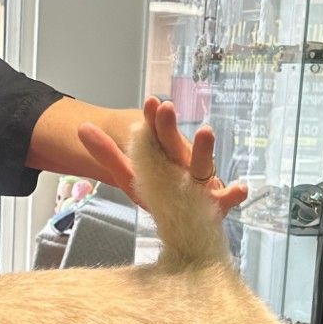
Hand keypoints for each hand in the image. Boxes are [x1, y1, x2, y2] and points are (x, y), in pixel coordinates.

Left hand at [77, 98, 248, 220]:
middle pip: (175, 145)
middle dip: (170, 128)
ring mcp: (201, 185)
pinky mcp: (215, 206)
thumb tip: (82, 127)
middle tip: (165, 107)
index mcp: (165, 155)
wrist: (185, 221)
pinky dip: (234, 194)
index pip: (157, 133)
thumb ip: (108, 153)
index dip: (153, 118)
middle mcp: (184, 166)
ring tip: (205, 131)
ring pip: (201, 167)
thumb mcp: (130, 176)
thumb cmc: (161, 194)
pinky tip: (240, 189)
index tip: (150, 102)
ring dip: (203, 150)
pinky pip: (226, 200)